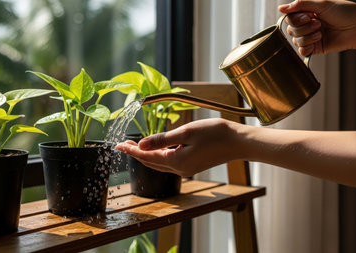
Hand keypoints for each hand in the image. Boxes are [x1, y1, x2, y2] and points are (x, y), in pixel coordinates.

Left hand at [116, 118, 246, 176]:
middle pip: (151, 162)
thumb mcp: (185, 133)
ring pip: (160, 163)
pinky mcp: (193, 165)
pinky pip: (170, 162)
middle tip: (122, 144)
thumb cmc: (215, 134)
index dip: (131, 151)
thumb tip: (140, 145)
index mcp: (176, 162)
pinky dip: (159, 156)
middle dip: (136, 154)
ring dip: (147, 155)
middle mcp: (180, 169)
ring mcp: (187, 169)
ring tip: (134, 145)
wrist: (239, 142)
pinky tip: (156, 148)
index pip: (146, 157)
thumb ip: (161, 140)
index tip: (117, 145)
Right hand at [279, 0, 355, 55]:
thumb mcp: (322, 4)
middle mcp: (307, 25)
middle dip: (303, 28)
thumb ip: (300, 5)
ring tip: (321, 32)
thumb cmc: (345, 13)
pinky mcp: (315, 48)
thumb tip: (280, 8)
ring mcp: (310, 37)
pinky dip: (307, 47)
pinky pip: (301, 51)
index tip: (307, 16)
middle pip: (290, 30)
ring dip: (308, 36)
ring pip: (295, 41)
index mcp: (308, 13)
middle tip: (318, 23)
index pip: (290, 18)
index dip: (295, 19)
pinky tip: (317, 40)